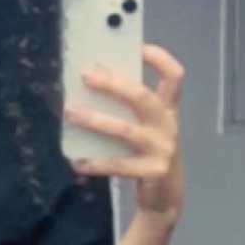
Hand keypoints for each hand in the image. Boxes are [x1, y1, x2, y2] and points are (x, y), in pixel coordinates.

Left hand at [63, 43, 185, 225]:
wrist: (166, 198)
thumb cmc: (146, 153)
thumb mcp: (144, 127)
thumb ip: (125, 108)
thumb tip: (86, 84)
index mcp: (167, 109)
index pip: (174, 76)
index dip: (159, 59)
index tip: (137, 47)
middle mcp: (168, 124)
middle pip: (143, 97)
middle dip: (113, 84)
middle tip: (85, 75)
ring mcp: (163, 148)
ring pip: (125, 130)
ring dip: (95, 120)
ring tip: (71, 112)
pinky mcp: (154, 171)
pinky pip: (119, 164)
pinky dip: (96, 162)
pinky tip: (77, 161)